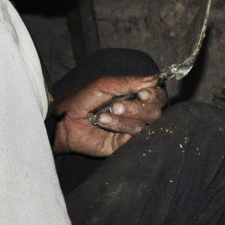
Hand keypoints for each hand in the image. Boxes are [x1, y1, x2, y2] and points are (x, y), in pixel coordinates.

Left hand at [51, 74, 165, 156]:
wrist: (66, 121)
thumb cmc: (85, 100)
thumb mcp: (105, 85)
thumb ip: (129, 82)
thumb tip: (154, 80)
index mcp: (136, 98)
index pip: (158, 97)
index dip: (154, 96)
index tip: (142, 94)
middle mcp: (138, 115)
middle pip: (155, 113)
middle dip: (137, 108)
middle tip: (117, 105)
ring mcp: (131, 131)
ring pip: (143, 126)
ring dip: (123, 119)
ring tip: (103, 116)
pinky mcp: (123, 145)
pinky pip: (132, 139)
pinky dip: (119, 129)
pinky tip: (103, 124)